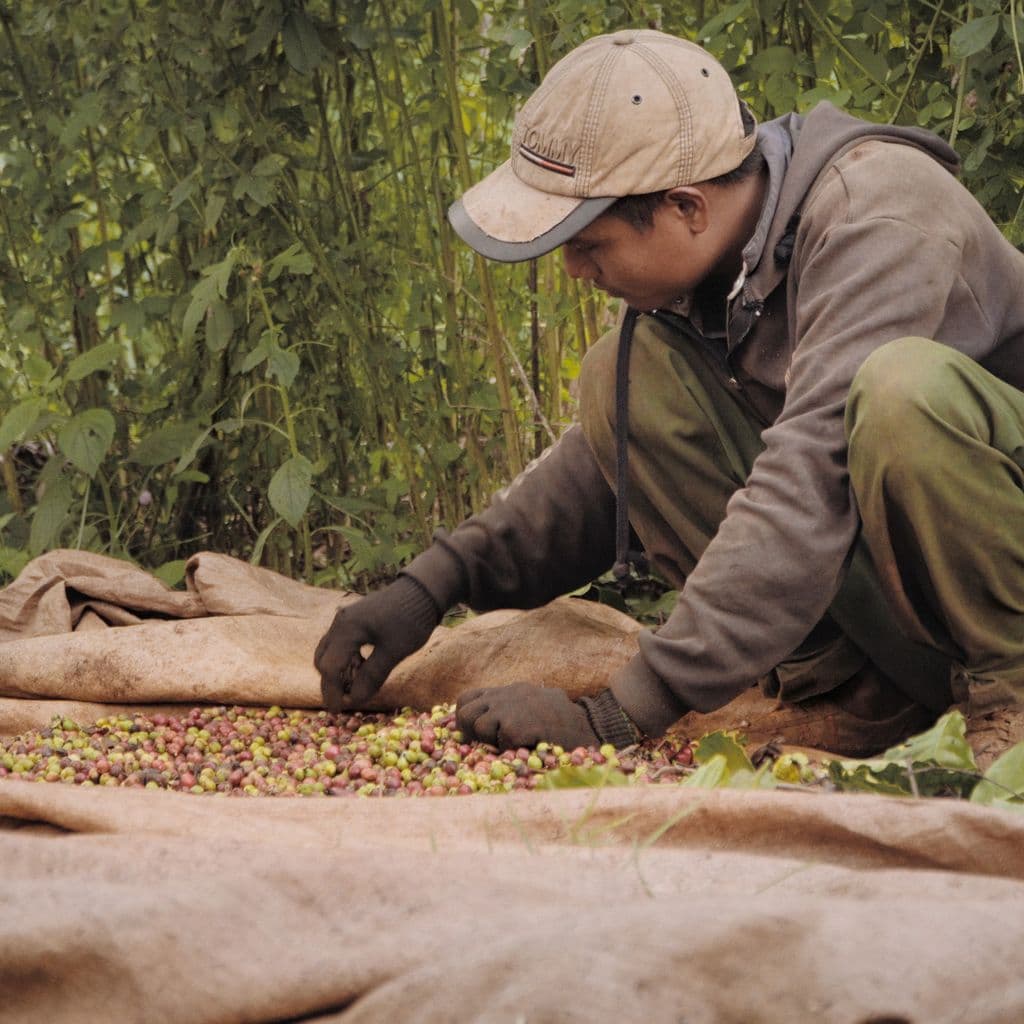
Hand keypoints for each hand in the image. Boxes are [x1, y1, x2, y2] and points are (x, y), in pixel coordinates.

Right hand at [315, 576, 439, 711]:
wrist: (422, 591)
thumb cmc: (410, 621)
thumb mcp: (394, 651)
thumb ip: (372, 676)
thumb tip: (355, 700)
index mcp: (347, 629)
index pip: (330, 668)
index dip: (333, 692)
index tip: (340, 711)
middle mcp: (340, 622)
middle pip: (323, 660)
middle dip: (333, 682)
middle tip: (351, 698)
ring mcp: (344, 619)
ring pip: (329, 652)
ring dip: (339, 671)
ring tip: (360, 682)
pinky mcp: (352, 620)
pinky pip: (339, 645)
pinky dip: (346, 660)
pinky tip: (363, 666)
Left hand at [455, 682, 599, 750]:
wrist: (588, 727)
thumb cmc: (561, 724)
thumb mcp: (531, 707)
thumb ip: (508, 711)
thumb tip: (477, 729)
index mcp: (507, 692)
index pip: (467, 699)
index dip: (466, 719)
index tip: (475, 735)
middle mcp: (505, 695)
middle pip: (464, 713)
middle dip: (472, 732)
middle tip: (490, 745)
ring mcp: (510, 708)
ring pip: (478, 727)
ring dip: (491, 741)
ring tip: (515, 743)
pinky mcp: (516, 725)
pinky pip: (499, 742)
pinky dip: (511, 749)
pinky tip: (530, 746)